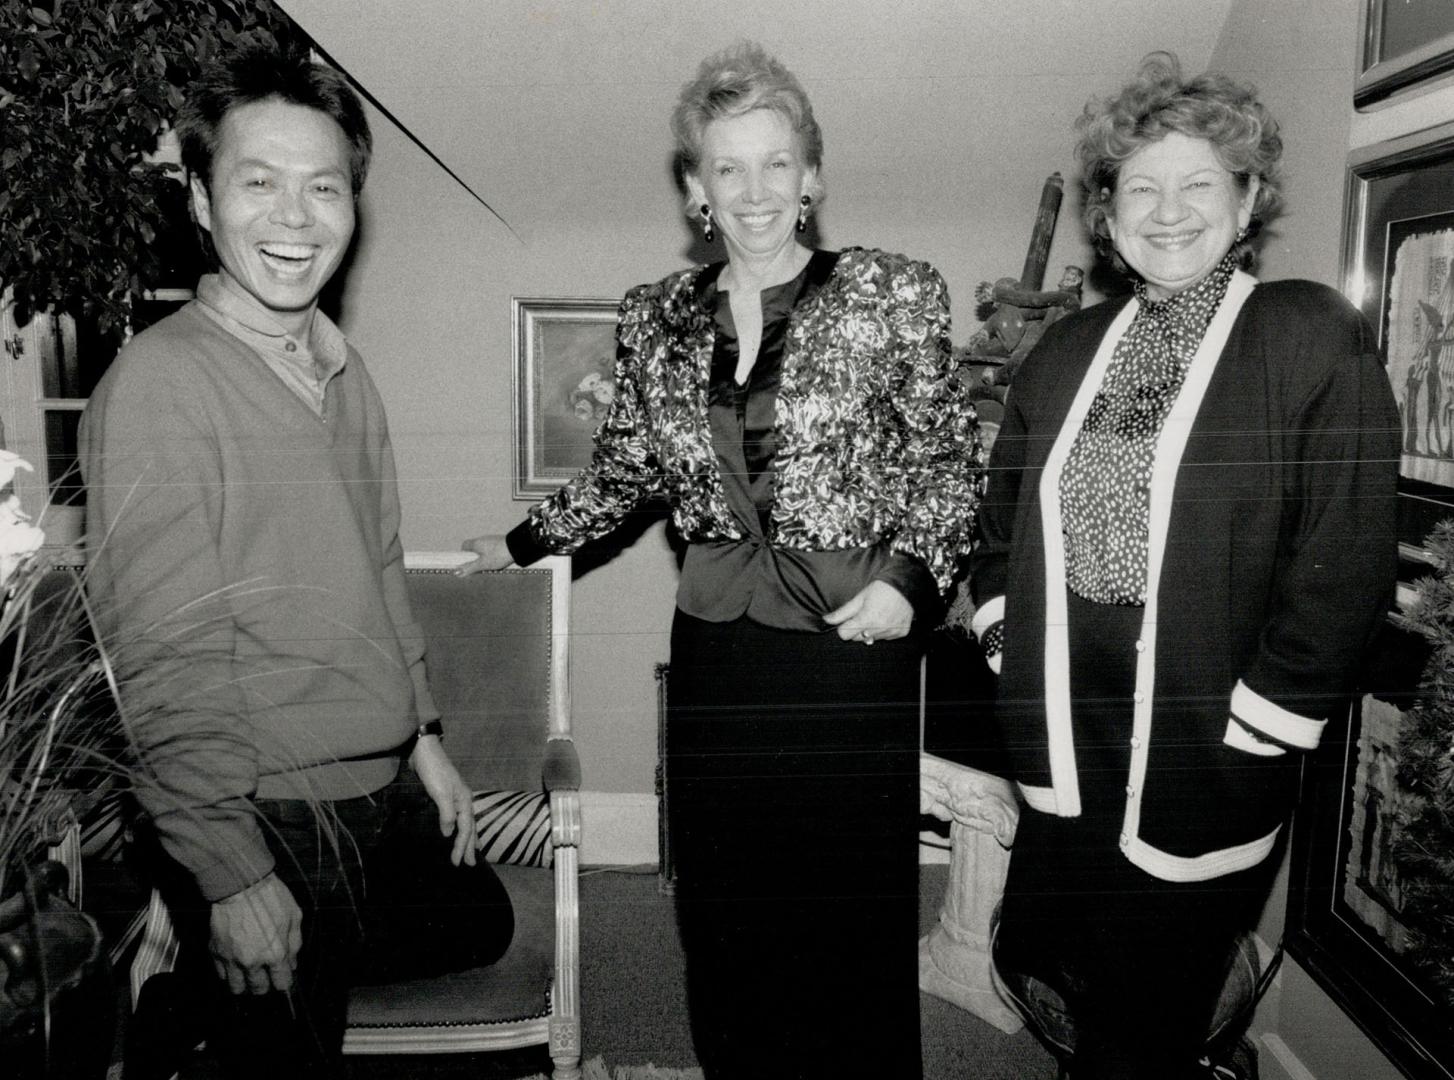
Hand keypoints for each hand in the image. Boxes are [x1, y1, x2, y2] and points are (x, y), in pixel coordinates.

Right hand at [209, 872, 302, 995]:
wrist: (240, 884)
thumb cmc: (270, 896)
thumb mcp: (294, 916)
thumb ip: (295, 944)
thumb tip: (292, 963)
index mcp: (275, 954)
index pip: (281, 984)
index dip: (283, 982)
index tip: (281, 977)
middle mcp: (252, 962)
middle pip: (258, 990)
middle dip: (264, 985)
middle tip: (265, 974)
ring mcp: (231, 959)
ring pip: (236, 988)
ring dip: (244, 983)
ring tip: (249, 972)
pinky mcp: (216, 952)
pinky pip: (221, 975)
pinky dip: (229, 972)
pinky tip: (236, 961)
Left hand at [410, 734, 477, 866]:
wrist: (424, 750)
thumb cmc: (433, 771)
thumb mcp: (440, 793)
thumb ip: (447, 813)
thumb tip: (448, 833)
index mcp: (465, 800)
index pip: (466, 829)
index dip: (461, 847)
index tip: (457, 863)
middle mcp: (464, 800)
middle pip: (470, 827)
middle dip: (470, 846)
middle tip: (470, 864)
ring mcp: (456, 798)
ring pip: (466, 822)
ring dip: (468, 838)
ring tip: (472, 850)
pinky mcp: (446, 796)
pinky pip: (457, 817)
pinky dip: (459, 827)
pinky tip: (456, 829)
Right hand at [457, 534, 515, 575]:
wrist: (518, 547)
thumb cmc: (499, 555)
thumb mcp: (483, 564)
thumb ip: (470, 568)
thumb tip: (456, 572)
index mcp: (476, 543)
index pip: (464, 545)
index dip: (463, 554)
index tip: (466, 562)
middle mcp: (483, 539)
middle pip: (474, 548)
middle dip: (475, 558)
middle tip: (478, 568)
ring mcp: (492, 540)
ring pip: (484, 550)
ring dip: (484, 558)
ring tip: (489, 567)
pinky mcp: (500, 543)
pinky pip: (492, 550)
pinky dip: (493, 556)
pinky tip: (498, 563)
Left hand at [823, 581, 913, 644]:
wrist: (906, 585)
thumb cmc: (881, 588)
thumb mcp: (859, 598)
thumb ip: (842, 612)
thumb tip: (826, 620)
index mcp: (866, 620)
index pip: (844, 635)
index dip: (844, 626)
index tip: (849, 619)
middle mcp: (878, 630)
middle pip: (856, 638)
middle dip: (857, 628)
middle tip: (864, 614)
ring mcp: (890, 633)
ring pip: (871, 639)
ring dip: (871, 630)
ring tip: (878, 614)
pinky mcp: (900, 633)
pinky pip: (885, 638)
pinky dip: (884, 631)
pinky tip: (887, 618)